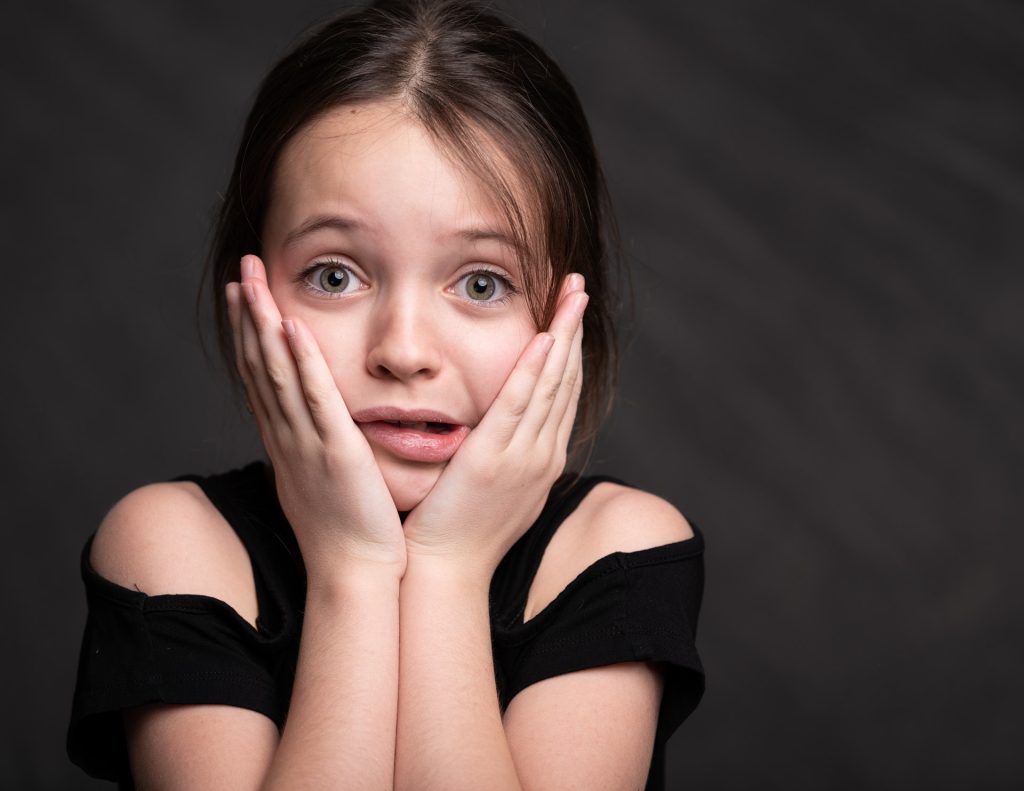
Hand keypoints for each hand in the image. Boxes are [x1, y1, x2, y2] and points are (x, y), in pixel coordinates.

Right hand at [227, 254, 405, 580]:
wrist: (352, 573)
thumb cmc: (344, 531)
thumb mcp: (321, 480)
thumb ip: (316, 447)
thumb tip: (315, 429)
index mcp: (285, 441)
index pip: (260, 376)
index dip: (248, 332)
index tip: (242, 293)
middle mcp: (287, 436)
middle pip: (259, 364)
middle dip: (248, 313)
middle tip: (242, 267)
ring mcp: (306, 442)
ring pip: (278, 372)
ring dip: (263, 322)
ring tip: (253, 278)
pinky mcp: (335, 452)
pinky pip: (315, 398)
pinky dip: (301, 360)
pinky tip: (291, 325)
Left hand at [401, 273, 587, 577]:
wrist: (444, 570)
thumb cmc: (457, 529)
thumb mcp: (492, 486)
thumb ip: (502, 452)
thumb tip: (500, 427)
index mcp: (542, 458)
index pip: (563, 391)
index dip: (569, 347)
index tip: (569, 311)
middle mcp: (543, 454)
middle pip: (567, 379)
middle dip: (575, 328)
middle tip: (579, 285)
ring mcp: (524, 456)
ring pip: (552, 383)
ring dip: (563, 334)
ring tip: (571, 292)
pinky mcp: (494, 458)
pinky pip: (520, 404)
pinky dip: (536, 368)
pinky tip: (545, 336)